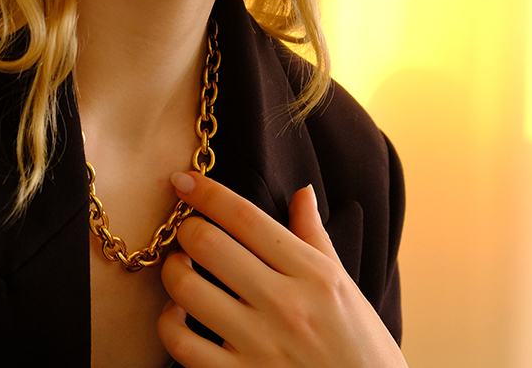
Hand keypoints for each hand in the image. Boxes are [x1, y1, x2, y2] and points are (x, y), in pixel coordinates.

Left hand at [158, 171, 407, 367]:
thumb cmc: (362, 351)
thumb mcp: (345, 287)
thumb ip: (316, 237)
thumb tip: (302, 192)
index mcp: (314, 274)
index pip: (245, 217)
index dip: (206, 192)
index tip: (184, 180)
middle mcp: (285, 305)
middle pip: (209, 244)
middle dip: (186, 228)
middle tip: (187, 228)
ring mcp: (260, 346)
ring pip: (186, 289)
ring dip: (173, 270)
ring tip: (180, 266)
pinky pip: (181, 344)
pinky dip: (168, 322)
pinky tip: (178, 313)